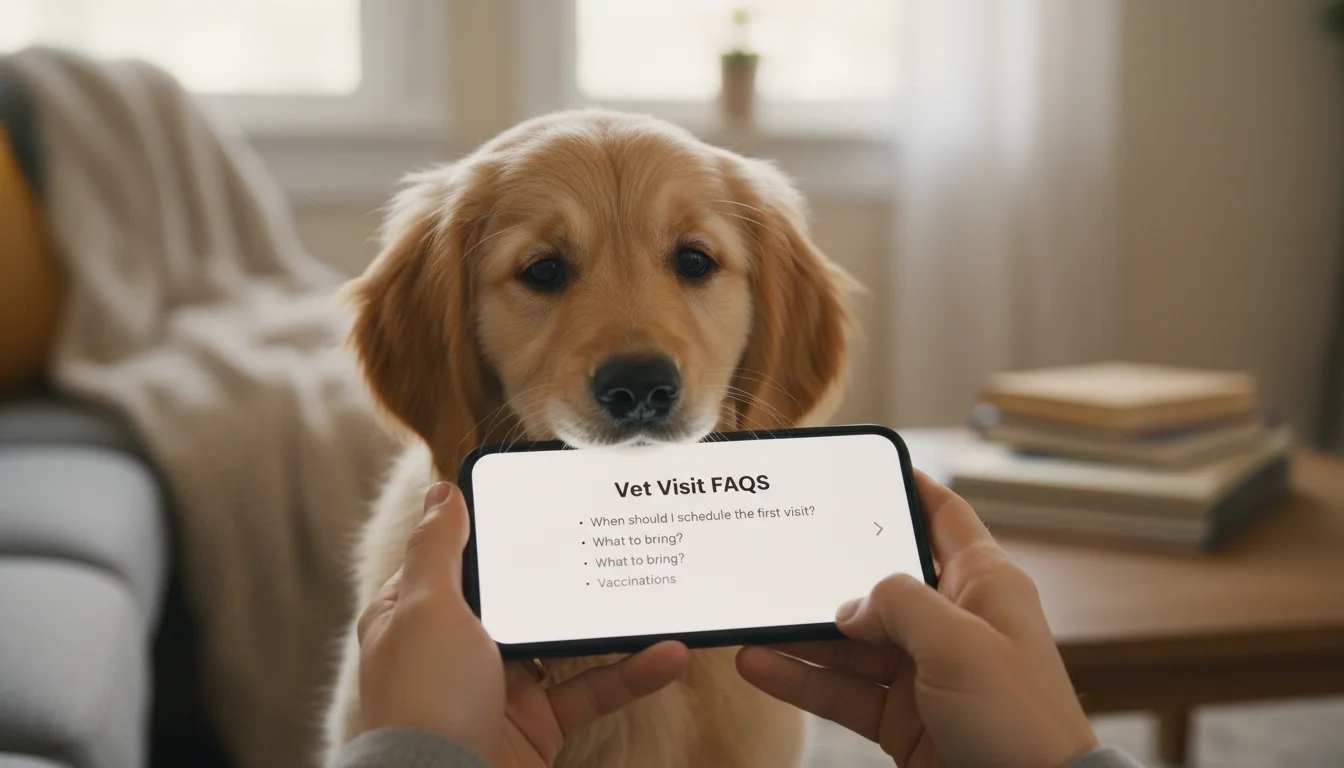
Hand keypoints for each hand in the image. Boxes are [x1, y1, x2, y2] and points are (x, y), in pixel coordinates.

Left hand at [357, 483, 690, 766]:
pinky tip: (667, 654)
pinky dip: (631, 674)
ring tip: (652, 588)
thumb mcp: (424, 609)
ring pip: (564, 640)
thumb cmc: (424, 701)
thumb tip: (442, 493)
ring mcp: (499, 686)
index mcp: (419, 615)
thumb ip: (438, 549)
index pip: (458, 557)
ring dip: (609, 620)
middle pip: (519, 593)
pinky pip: (592, 690)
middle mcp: (457, 647)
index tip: (545, 501)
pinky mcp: (538, 724)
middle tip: (614, 532)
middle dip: (566, 569)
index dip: (498, 528)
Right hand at [736, 471, 1098, 767]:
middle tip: (778, 553)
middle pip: (878, 582)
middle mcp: (953, 622)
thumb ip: (897, 603)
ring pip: (851, 641)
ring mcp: (925, 672)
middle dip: (828, 572)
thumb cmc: (1021, 722)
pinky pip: (842, 689)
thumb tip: (851, 607)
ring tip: (752, 620)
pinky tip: (762, 666)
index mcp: (984, 584)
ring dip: (802, 633)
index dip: (907, 487)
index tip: (861, 472)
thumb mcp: (958, 641)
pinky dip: (802, 679)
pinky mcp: (903, 718)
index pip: (943, 515)